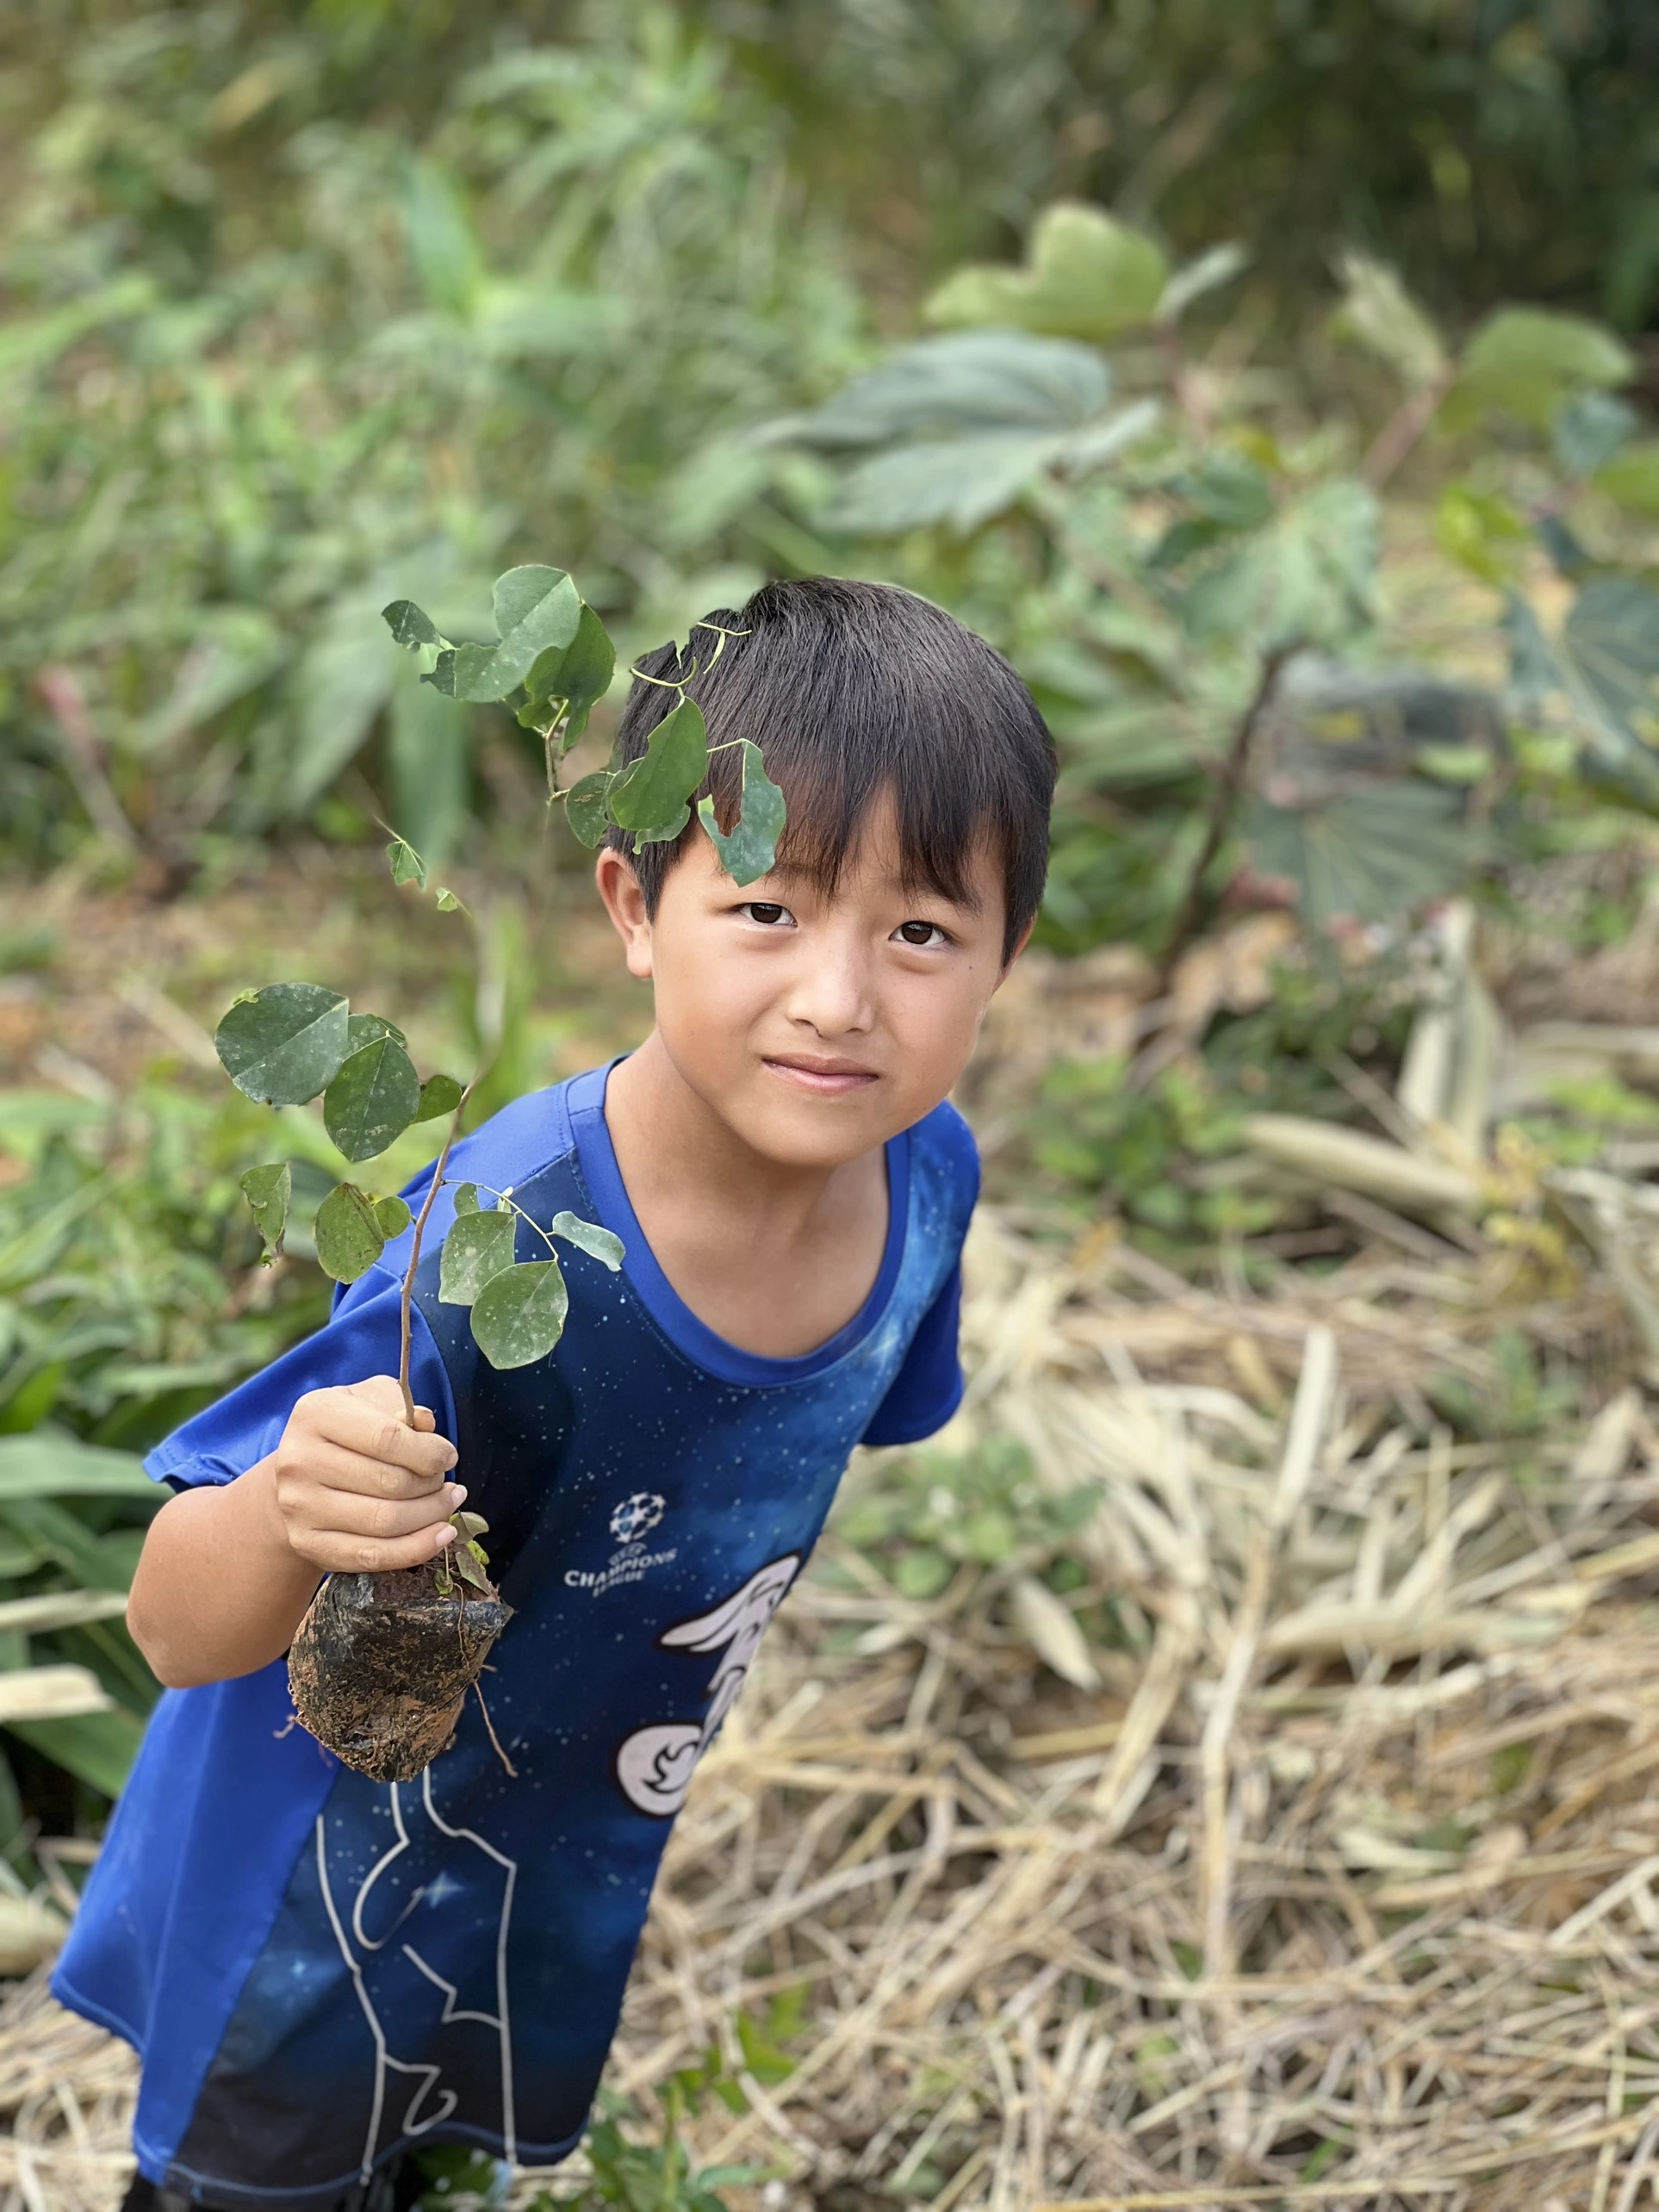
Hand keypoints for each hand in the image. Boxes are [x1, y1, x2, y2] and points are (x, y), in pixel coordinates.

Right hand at [269, 1376, 462, 1574]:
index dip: (429, 1452)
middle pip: (389, 1483)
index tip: (448, 1457)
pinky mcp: (306, 1542)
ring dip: (430, 1516)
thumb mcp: (372, 1403)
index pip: (387, 1438)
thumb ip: (402, 1408)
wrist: (300, 1473)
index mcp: (317, 1414)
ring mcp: (299, 1505)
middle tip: (448, 1484)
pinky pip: (371, 1555)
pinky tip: (440, 1535)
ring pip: (384, 1522)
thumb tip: (426, 1423)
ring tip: (448, 1504)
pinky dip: (415, 1549)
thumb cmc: (347, 1432)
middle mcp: (300, 1460)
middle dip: (432, 1486)